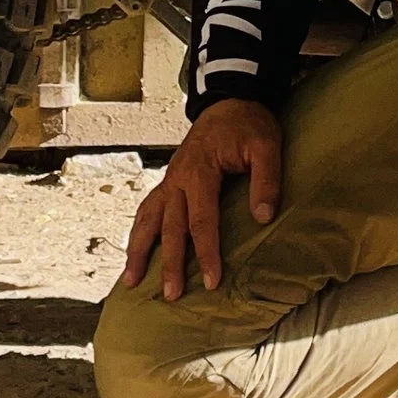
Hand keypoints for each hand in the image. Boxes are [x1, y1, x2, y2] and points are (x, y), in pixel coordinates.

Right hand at [120, 100, 283, 300]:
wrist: (228, 101)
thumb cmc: (248, 125)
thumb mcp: (266, 145)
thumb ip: (266, 180)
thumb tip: (262, 217)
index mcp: (199, 171)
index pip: (202, 220)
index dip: (206, 252)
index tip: (211, 281)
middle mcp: (177, 179)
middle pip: (170, 227)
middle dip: (170, 263)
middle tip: (172, 295)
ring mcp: (168, 180)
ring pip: (148, 219)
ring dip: (138, 251)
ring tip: (130, 282)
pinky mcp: (168, 182)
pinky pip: (146, 209)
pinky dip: (137, 232)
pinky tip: (133, 252)